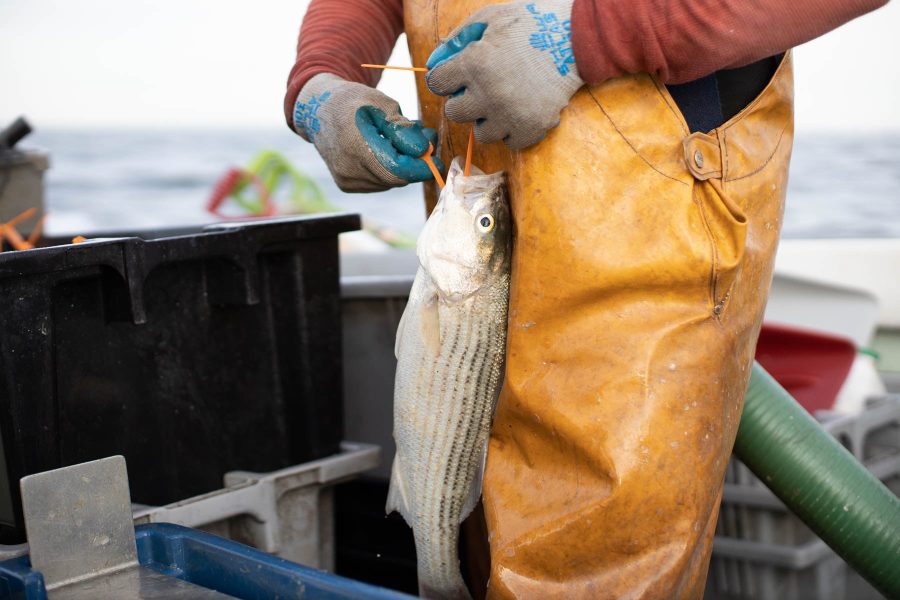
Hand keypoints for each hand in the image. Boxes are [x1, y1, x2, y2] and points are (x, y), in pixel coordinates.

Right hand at [292, 74, 444, 191]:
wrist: (318, 110)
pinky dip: (388, 170)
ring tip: (404, 140)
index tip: (438, 160)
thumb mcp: (382, 104)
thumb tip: (424, 151)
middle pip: (395, 177)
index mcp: (355, 146)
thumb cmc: (353, 101)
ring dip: (402, 165)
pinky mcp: (346, 185)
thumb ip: (404, 130)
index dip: (421, 167)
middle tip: (426, 140)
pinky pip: (378, 183)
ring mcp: (346, 180)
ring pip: (389, 182)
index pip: (396, 169)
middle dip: (415, 163)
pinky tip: (386, 150)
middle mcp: (348, 169)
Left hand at [425, 0, 582, 149]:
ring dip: (488, 118)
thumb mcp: (488, 19)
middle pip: (454, 113)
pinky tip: (521, 110)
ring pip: (481, 133)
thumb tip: (432, 65)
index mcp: (474, 63)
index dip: (446, 77)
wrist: (577, 36)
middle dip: (464, 99)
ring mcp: (511, 114)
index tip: (457, 74)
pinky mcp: (532, 127)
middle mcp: (489, 93)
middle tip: (482, 87)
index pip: (437, 83)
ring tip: (505, 99)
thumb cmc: (529, 22)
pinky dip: (513, 130)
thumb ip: (456, 40)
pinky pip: (510, 142)